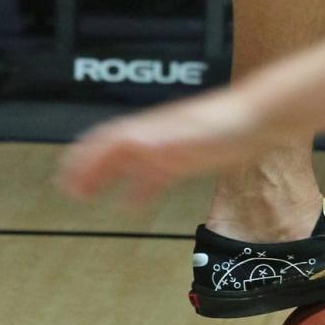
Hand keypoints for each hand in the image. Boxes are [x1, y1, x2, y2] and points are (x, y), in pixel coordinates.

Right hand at [58, 85, 266, 207]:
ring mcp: (169, 147)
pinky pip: (153, 176)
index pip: (109, 141)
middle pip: (113, 151)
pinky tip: (133, 205)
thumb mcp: (193, 133)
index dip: (86, 158)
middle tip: (67, 189)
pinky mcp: (186, 158)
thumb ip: (163, 140)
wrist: (259, 118)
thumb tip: (133, 145)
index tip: (65, 177)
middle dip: (89, 168)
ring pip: (129, 164)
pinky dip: (136, 189)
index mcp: (152, 128)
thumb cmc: (227, 123)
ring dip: (107, 178)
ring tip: (89, 195)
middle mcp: (155, 135)